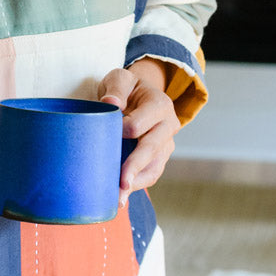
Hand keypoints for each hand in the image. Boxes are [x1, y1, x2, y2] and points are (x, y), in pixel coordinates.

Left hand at [98, 58, 179, 207]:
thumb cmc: (126, 88)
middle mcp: (168, 125)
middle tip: (120, 183)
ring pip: (154, 167)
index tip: (107, 134)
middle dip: (134, 167)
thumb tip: (111, 104)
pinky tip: (122, 196)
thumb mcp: (120, 78)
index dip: (123, 131)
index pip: (141, 123)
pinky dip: (137, 185)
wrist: (138, 95)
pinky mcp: (159, 157)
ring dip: (136, 182)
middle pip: (151, 149)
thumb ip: (116, 88)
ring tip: (119, 198)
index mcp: (160, 104)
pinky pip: (151, 174)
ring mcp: (166, 143)